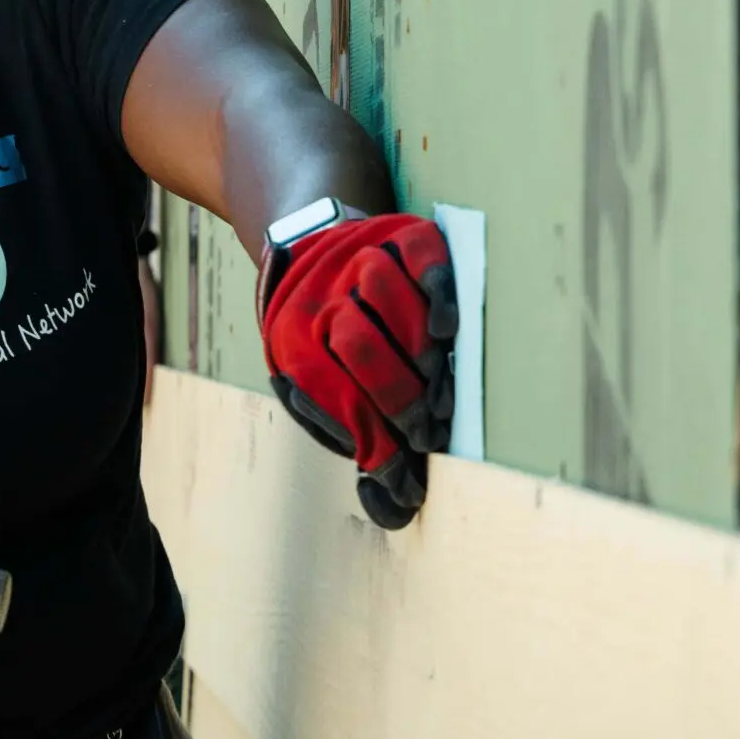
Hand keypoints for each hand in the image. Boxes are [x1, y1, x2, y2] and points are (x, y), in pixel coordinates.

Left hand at [258, 213, 457, 529]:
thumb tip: (395, 505)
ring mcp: (358, 258)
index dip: (377, 446)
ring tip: (441, 391)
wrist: (309, 244)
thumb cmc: (324, 340)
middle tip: (430, 433)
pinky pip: (422, 259)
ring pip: (388, 298)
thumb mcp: (315, 389)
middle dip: (401, 399)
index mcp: (291, 342)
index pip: (338, 397)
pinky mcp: (398, 233)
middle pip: (360, 346)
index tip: (407, 482)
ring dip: (419, 350)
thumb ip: (356, 439)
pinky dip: (439, 292)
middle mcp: (318, 296)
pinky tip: (448, 329)